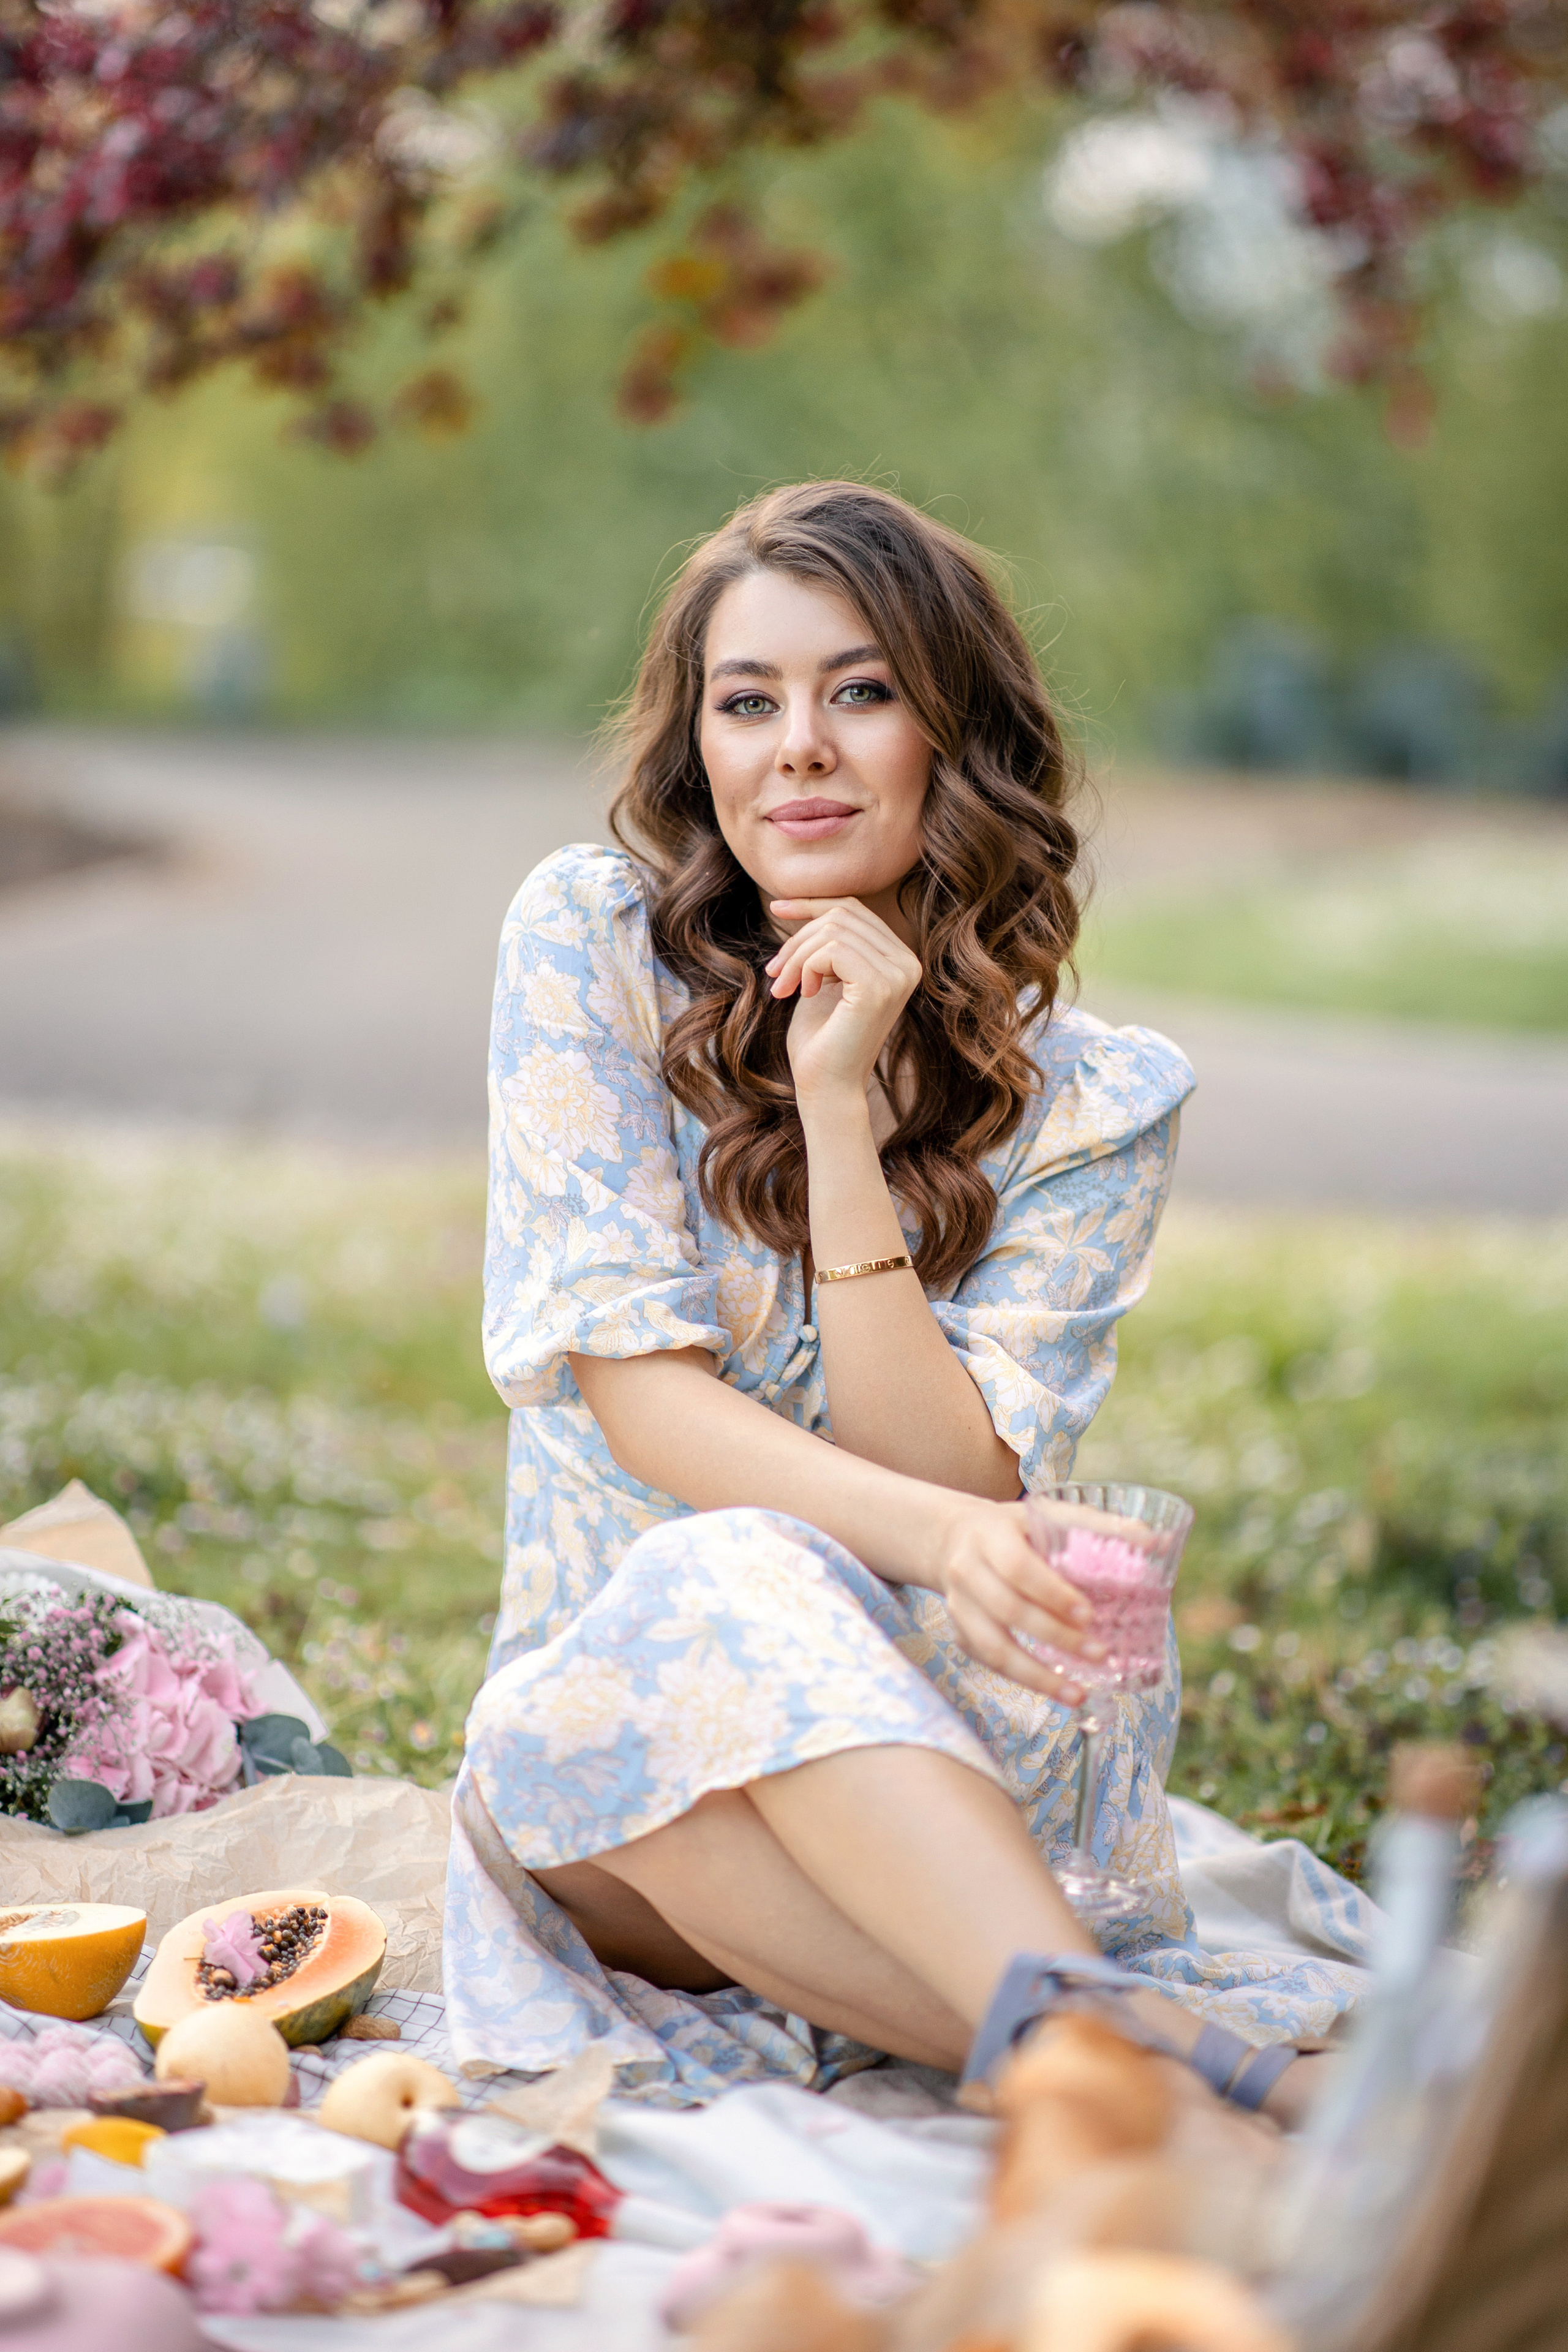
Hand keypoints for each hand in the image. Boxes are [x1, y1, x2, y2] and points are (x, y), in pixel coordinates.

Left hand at [765, 897, 920, 1107]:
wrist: (825, 1086)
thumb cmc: (820, 1038)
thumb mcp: (822, 977)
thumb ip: (827, 943)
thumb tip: (806, 902)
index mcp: (899, 958)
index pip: (853, 909)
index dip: (812, 904)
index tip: (776, 908)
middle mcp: (907, 963)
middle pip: (842, 915)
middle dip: (798, 939)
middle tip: (775, 974)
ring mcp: (898, 974)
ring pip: (832, 930)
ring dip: (796, 957)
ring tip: (784, 988)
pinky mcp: (879, 986)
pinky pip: (831, 949)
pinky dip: (806, 967)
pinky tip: (803, 994)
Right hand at [928, 1498, 1108, 1703]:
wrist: (952, 1538)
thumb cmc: (1014, 1528)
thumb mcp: (1045, 1514)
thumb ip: (1096, 1525)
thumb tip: (1153, 1541)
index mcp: (989, 1534)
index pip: (1018, 1567)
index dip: (1052, 1594)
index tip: (1089, 1615)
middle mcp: (966, 1570)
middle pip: (1008, 1610)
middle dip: (1056, 1637)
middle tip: (1100, 1654)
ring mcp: (959, 1605)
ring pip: (992, 1648)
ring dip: (1036, 1675)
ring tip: (1077, 1694)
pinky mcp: (959, 1631)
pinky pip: (988, 1662)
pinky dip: (1022, 1679)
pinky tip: (1055, 1689)